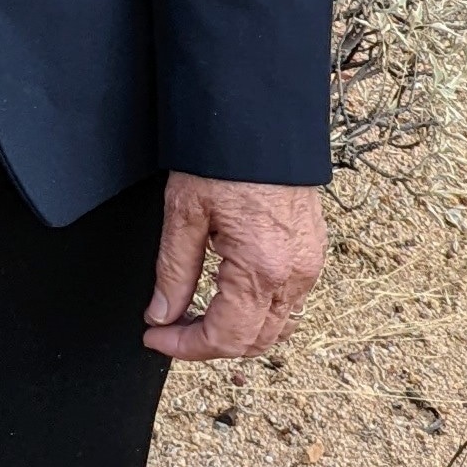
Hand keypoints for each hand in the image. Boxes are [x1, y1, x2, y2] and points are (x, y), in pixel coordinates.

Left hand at [143, 172, 321, 359]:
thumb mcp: (184, 211)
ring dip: (238, 334)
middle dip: (210, 345)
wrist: (260, 118)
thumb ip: (173, 271)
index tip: (154, 339)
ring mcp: (309, 266)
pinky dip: (259, 313)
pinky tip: (229, 298)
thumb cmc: (222, 157)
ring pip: (276, 328)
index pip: (226, 338)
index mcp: (262, 269)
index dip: (186, 348)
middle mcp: (294, 276)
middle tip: (170, 331)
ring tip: (196, 318)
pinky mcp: (312, 252)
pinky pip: (290, 303)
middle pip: (255, 342)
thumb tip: (161, 316)